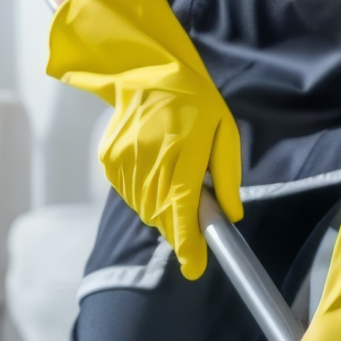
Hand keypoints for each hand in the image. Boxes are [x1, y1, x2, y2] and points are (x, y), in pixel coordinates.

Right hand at [46, 0, 242, 279]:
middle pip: (162, 216)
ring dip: (162, 214)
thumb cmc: (194, 102)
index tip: (193, 267)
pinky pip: (130, 195)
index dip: (187, 243)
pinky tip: (154, 178)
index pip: (182, 209)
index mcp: (182, 154)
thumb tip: (231, 215)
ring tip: (173, 191)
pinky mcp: (110, 162)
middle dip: (178, 232)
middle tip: (191, 236)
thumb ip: (227, 175)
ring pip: (145, 209)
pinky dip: (145, 198)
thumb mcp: (224, 131)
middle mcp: (149, 162)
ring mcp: (125, 163)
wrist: (145, 73)